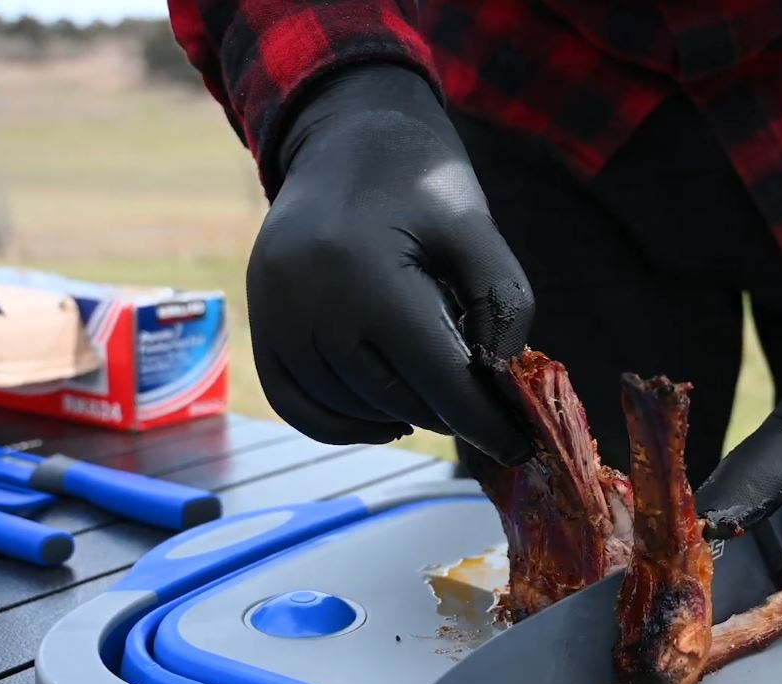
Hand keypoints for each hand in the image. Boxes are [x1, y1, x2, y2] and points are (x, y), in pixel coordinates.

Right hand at [247, 63, 534, 463]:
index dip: (485, 419)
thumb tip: (501, 386)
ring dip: (404, 415)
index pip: (436, 375)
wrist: (343, 138)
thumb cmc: (419, 182)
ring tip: (439, 388)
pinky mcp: (260, 328)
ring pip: (352, 410)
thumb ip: (503, 304)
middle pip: (396, 398)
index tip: (521, 447)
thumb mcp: (477, 228)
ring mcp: (275, 318)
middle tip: (490, 407)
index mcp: (367, 273)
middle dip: (451, 411)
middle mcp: (309, 303)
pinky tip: (390, 412)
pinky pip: (300, 407)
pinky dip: (346, 424)